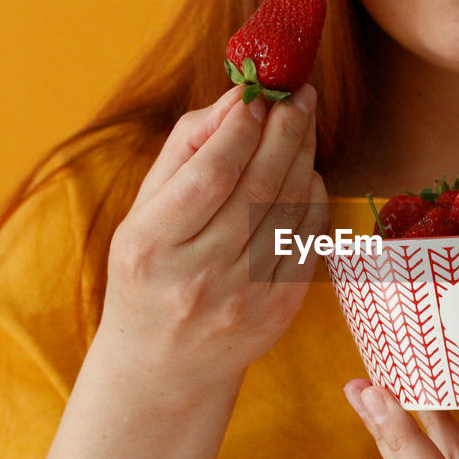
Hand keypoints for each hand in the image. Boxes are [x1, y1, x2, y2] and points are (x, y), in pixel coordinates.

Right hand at [97, 84, 327, 396]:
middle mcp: (197, 277)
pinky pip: (309, 239)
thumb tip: (238, 96)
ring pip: (291, 210)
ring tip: (302, 123)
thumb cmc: (151, 270)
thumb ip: (186, 149)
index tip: (257, 94)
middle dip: (286, 130)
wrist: (163, 364)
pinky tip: (305, 174)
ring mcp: (242, 299)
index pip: (212, 175)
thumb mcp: (144, 211)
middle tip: (299, 93)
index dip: (242, 128)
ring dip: (304, 157)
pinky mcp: (278, 312)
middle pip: (259, 186)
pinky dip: (314, 198)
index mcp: (150, 247)